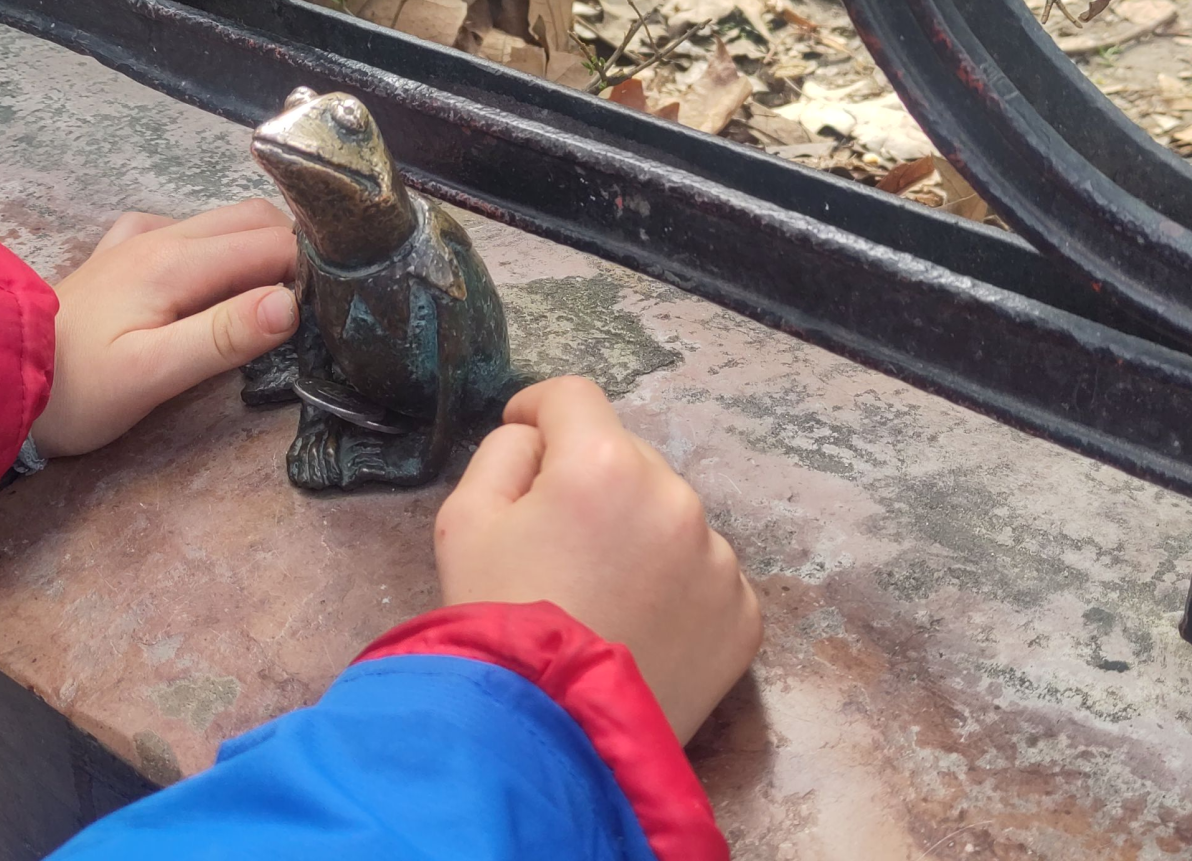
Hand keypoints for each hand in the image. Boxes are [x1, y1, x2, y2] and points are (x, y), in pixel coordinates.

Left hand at [34, 200, 298, 457]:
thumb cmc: (77, 391)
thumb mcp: (154, 374)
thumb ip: (224, 337)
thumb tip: (292, 304)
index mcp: (177, 262)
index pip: (274, 243)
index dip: (313, 268)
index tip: (338, 304)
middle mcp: (162, 236)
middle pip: (256, 218)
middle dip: (298, 249)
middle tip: (320, 302)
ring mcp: (139, 240)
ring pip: (225, 219)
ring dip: (265, 245)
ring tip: (286, 294)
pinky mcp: (123, 253)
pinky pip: (187, 228)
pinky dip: (221, 244)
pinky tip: (218, 278)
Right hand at [434, 376, 761, 742]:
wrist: (551, 738)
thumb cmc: (496, 622)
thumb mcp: (464, 521)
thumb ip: (503, 452)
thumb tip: (539, 438)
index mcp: (604, 465)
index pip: (573, 397)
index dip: (538, 408)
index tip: (523, 433)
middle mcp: (676, 497)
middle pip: (626, 457)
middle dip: (589, 479)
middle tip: (554, 537)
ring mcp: (719, 559)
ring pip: (669, 515)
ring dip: (638, 530)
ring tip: (600, 592)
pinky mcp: (744, 614)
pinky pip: (703, 573)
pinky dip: (675, 585)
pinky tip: (639, 625)